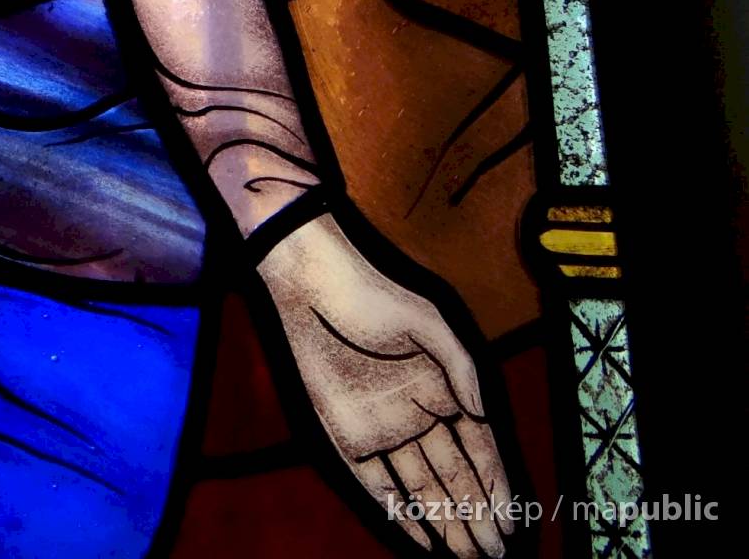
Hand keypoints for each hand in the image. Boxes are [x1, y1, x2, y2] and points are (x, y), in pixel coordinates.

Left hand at [259, 216, 513, 556]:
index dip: (494, 487)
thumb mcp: (428, 322)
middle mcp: (416, 416)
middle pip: (454, 478)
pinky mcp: (345, 435)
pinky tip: (420, 537)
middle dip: (475, 517)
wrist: (311, 290)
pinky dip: (398, 510)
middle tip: (493, 554)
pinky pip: (376, 483)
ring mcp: (382, 429)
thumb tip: (482, 413)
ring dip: (445, 522)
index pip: (478, 450)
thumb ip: (460, 367)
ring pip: (421, 488)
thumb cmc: (371, 296)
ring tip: (467, 556)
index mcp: (442, 391)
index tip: (509, 521)